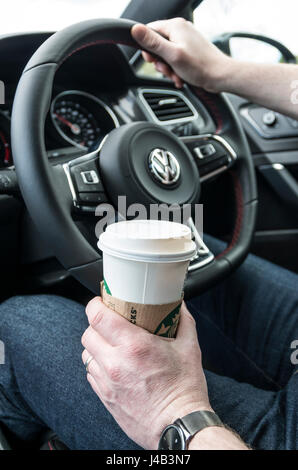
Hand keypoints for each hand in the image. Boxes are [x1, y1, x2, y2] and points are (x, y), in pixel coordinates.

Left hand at [81, 298, 211, 449]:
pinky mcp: (105, 397)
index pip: (98, 316)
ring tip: (111, 344)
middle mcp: (115, 362)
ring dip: (96, 345)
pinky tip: (113, 364)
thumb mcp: (190, 347)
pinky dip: (97, 364)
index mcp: (134, 346)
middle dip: (96, 324)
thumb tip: (179, 305)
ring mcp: (107, 381)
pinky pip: (90, 373)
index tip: (102, 301)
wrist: (179, 426)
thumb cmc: (184, 389)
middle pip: (88, 333)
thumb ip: (183, 321)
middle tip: (110, 322)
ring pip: (86, 353)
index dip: (96, 304)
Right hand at [131, 18, 230, 91]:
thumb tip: (135, 29)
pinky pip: (176, 59)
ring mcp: (186, 40)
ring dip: (168, 68)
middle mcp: (181, 30)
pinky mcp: (190, 51)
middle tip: (167, 70)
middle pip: (157, 45)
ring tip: (176, 75)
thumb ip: (152, 42)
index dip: (147, 48)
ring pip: (166, 54)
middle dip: (160, 62)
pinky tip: (181, 77)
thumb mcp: (171, 55)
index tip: (152, 61)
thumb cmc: (200, 66)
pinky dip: (176, 70)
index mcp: (175, 26)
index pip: (149, 31)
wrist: (220, 76)